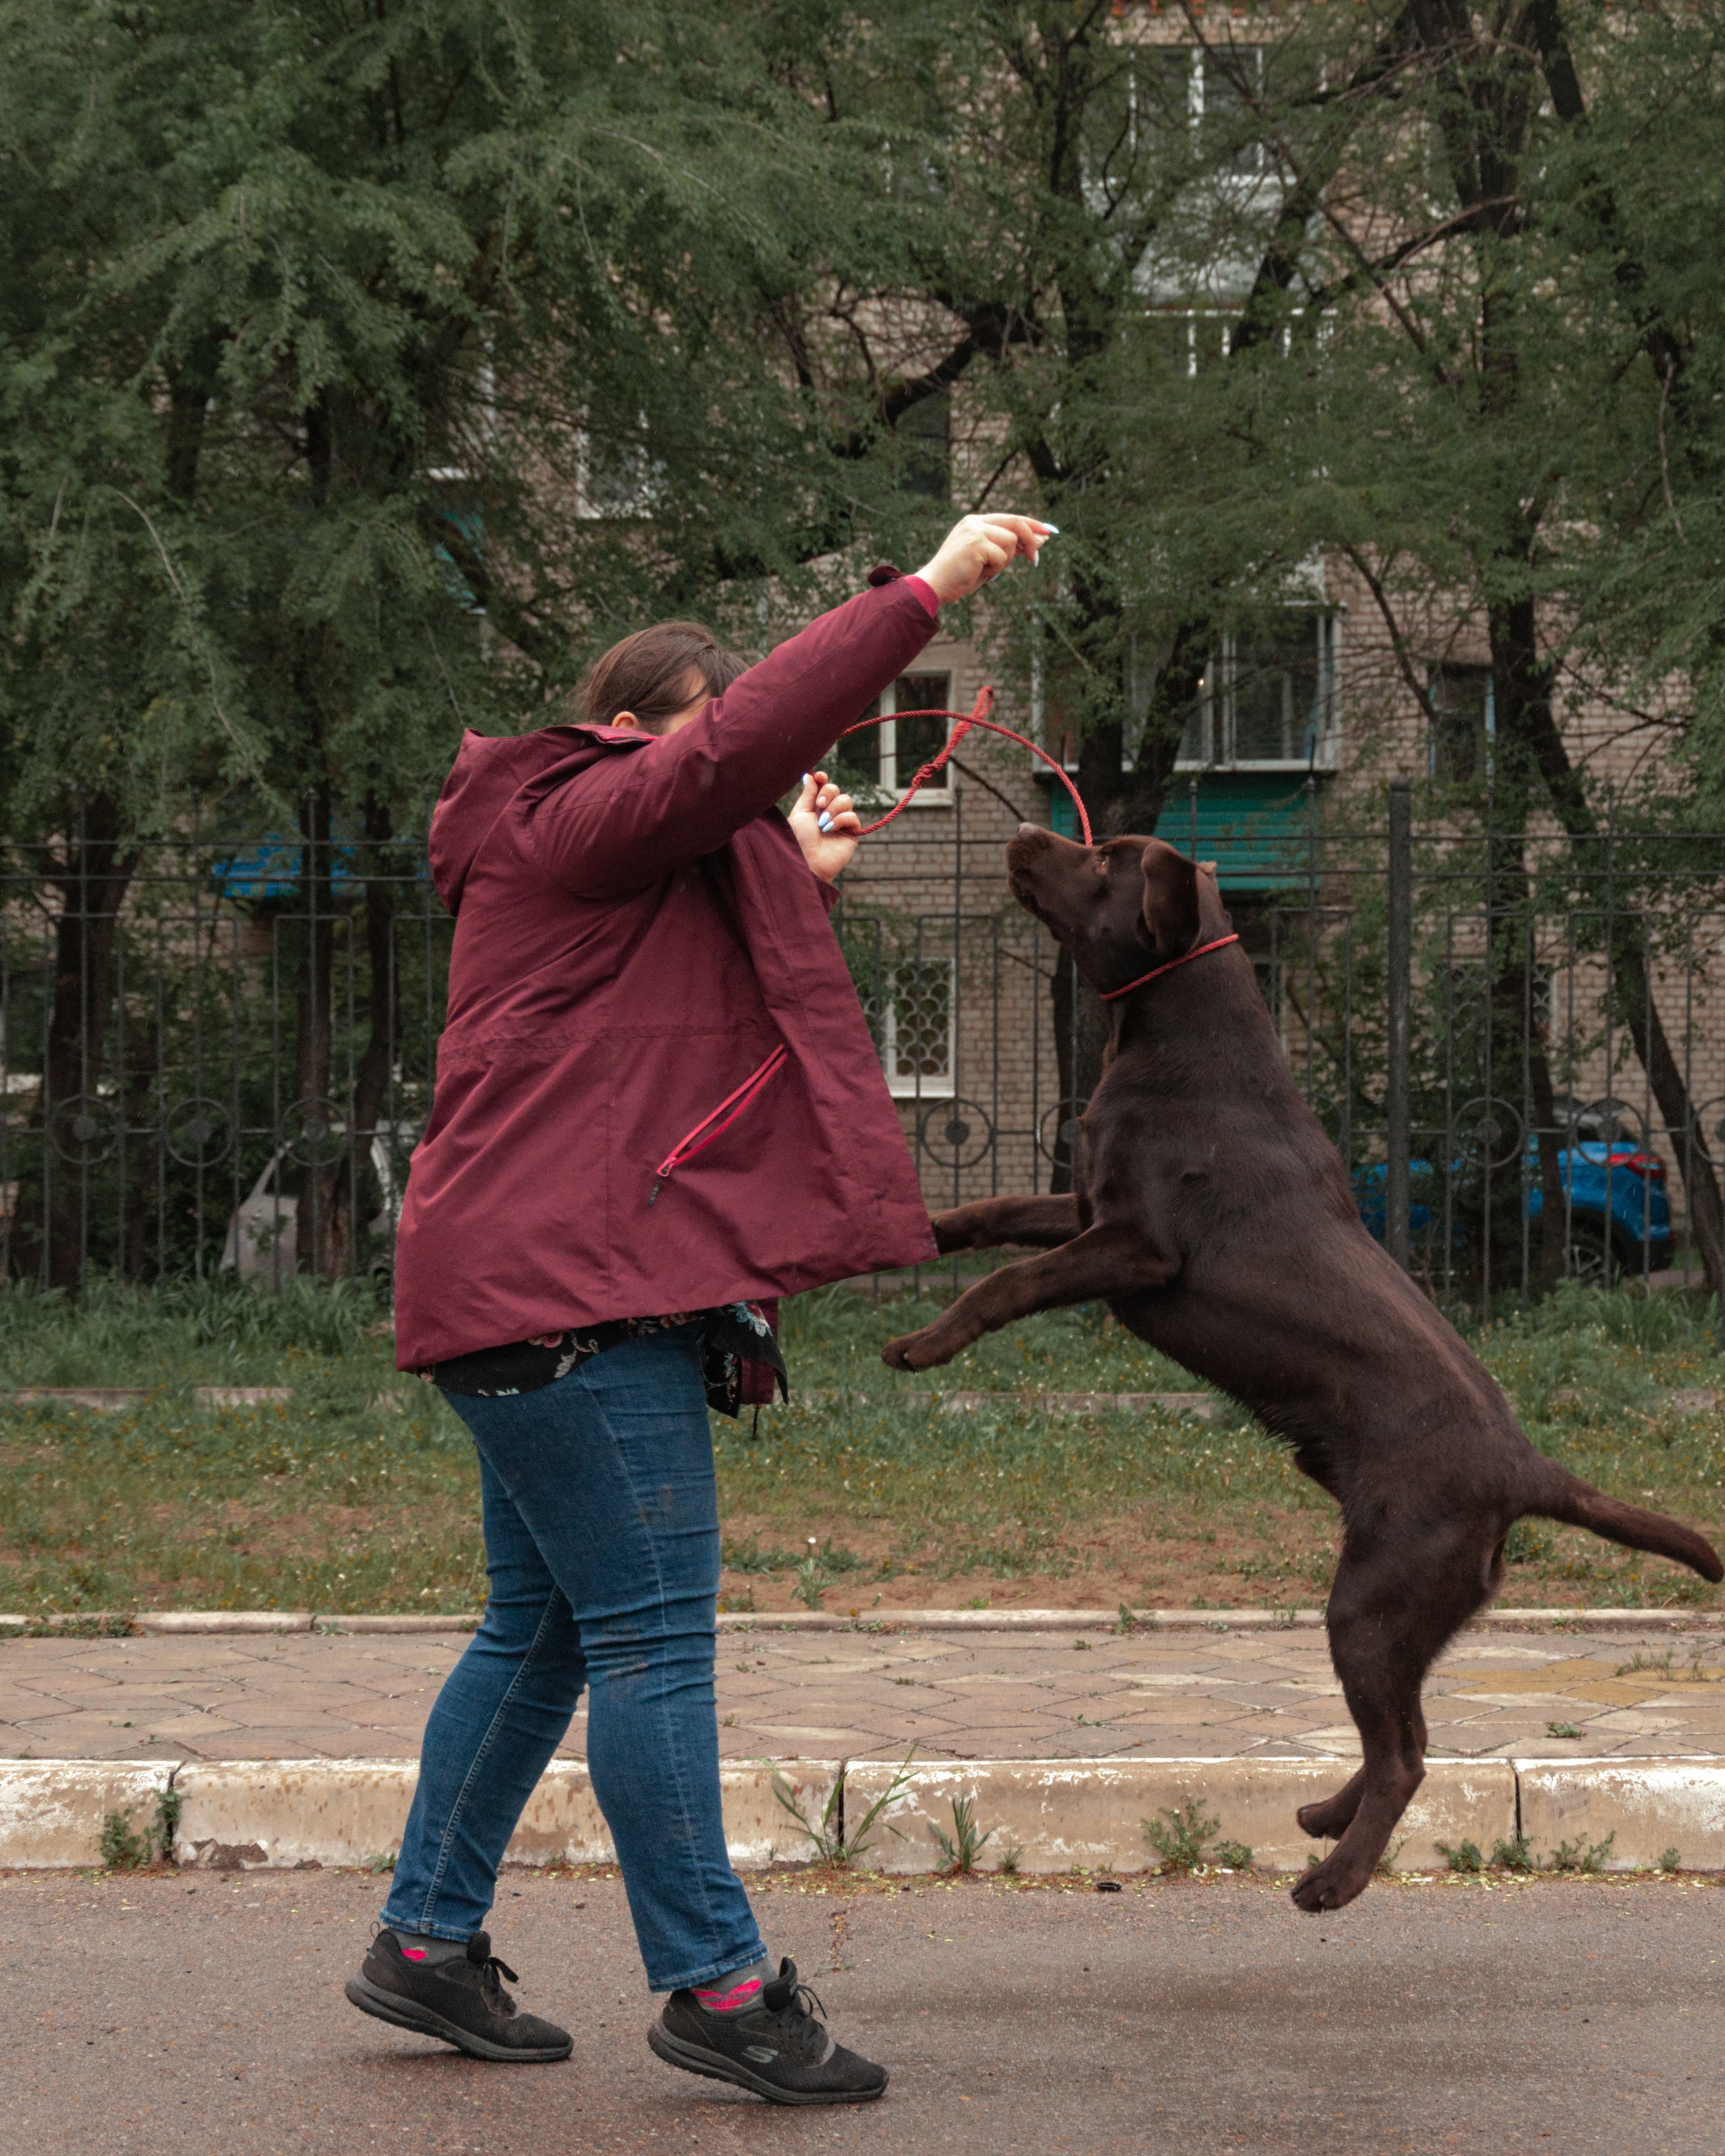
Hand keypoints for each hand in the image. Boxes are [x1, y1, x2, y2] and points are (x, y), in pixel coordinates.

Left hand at [787, 770, 861, 882]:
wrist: (807, 861)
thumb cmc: (799, 839)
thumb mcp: (801, 813)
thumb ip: (808, 794)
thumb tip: (810, 776)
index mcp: (814, 807)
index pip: (823, 786)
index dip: (823, 779)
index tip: (819, 776)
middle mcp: (828, 812)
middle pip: (836, 789)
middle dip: (827, 793)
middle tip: (819, 806)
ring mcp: (840, 822)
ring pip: (846, 800)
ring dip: (833, 808)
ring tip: (822, 824)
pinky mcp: (851, 833)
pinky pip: (852, 816)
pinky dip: (841, 820)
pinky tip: (830, 829)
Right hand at [913, 514, 1054, 603]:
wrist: (935, 585)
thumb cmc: (960, 577)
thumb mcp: (987, 561)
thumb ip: (1008, 549)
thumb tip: (1036, 544)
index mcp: (976, 522)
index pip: (1010, 518)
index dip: (1031, 524)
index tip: (1047, 531)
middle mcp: (975, 522)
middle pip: (1016, 523)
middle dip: (1031, 540)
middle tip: (1035, 559)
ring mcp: (975, 530)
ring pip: (1010, 542)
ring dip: (1004, 562)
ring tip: (985, 570)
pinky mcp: (976, 543)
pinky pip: (1002, 557)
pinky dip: (995, 569)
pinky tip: (979, 573)